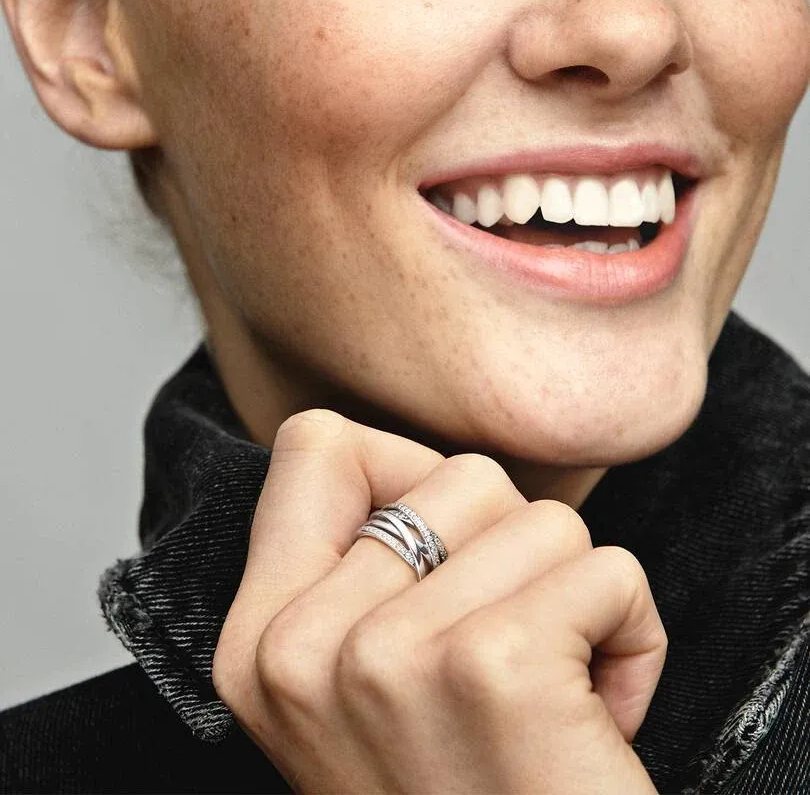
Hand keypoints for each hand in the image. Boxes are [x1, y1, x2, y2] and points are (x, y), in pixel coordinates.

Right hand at [213, 409, 665, 793]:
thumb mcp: (362, 693)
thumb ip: (363, 571)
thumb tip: (418, 467)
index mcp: (258, 642)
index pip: (314, 445)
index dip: (403, 475)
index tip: (442, 564)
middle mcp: (301, 648)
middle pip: (458, 474)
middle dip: (513, 556)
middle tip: (506, 659)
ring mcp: (388, 657)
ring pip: (540, 516)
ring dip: (576, 599)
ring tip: (551, 694)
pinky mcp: (493, 668)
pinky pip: (605, 568)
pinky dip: (632, 636)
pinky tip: (597, 716)